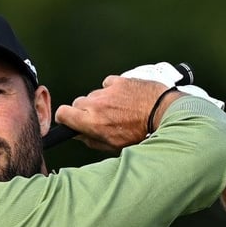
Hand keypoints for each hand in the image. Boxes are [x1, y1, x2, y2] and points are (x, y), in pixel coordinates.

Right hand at [54, 75, 176, 152]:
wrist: (162, 114)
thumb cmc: (140, 133)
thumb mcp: (114, 145)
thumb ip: (92, 140)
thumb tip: (79, 135)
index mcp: (92, 121)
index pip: (63, 113)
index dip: (64, 117)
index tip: (69, 120)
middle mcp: (96, 104)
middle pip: (77, 103)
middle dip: (84, 110)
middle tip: (99, 118)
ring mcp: (107, 90)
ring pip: (93, 94)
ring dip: (100, 101)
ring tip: (117, 110)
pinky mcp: (118, 81)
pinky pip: (107, 84)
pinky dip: (112, 89)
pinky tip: (123, 98)